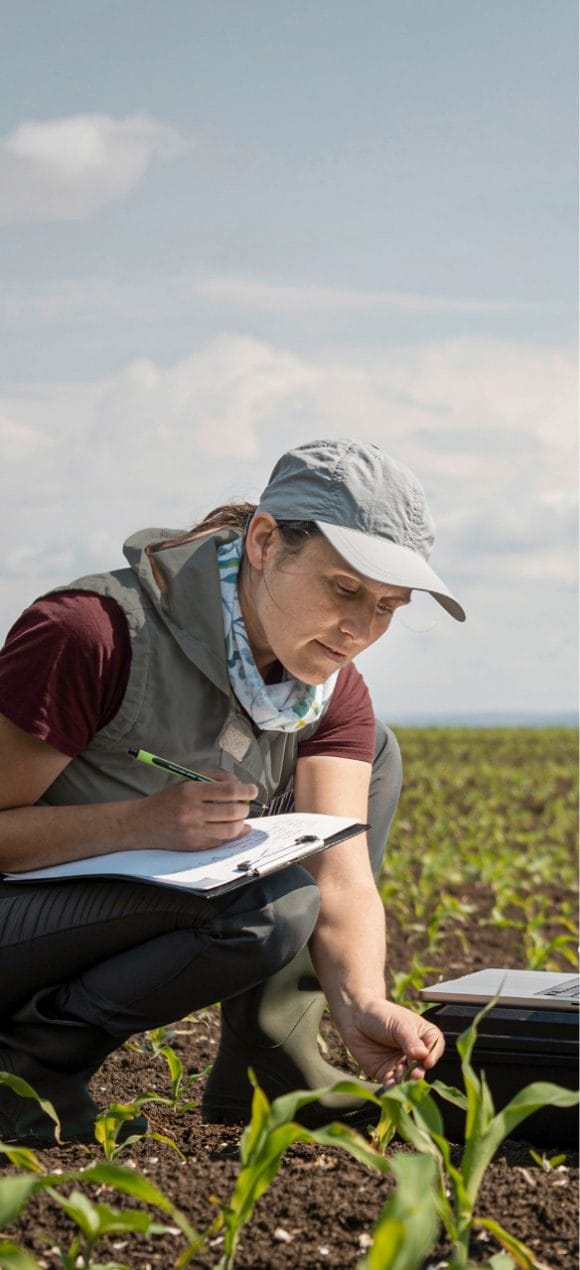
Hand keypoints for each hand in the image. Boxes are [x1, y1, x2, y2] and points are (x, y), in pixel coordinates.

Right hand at [134, 769, 258, 852]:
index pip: (228, 791)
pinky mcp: (194, 845)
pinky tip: (239, 829)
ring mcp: (194, 831)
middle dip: (246, 807)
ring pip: (231, 829)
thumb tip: (240, 784)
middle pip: (233, 811)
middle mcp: (193, 811)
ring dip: (242, 822)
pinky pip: (222, 841)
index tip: (253, 790)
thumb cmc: (167, 800)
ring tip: (241, 816)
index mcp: (191, 791)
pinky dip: (235, 835)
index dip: (246, 790)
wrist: (142, 823)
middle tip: (247, 804)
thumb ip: (213, 778)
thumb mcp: (186, 781)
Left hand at [339, 999, 444, 1086]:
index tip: (428, 1061)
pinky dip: (393, 1086)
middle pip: (422, 1066)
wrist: (355, 1017)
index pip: (435, 1048)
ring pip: (408, 1077)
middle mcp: (414, 1053)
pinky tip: (391, 1083)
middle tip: (416, 1073)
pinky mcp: (386, 1073)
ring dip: (406, 1080)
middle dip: (418, 1071)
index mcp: (423, 1036)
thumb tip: (424, 1055)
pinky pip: (392, 1083)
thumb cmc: (380, 1014)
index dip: (433, 1056)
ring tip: (401, 1077)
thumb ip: (411, 1040)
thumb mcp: (399, 1024)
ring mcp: (400, 1064)